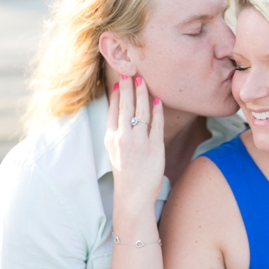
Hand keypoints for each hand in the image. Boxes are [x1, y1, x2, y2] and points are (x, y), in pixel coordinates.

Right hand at [105, 75, 164, 219]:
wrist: (132, 196)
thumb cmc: (125, 175)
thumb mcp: (114, 152)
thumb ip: (117, 134)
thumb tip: (123, 115)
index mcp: (110, 138)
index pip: (113, 111)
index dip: (117, 94)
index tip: (119, 81)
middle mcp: (122, 138)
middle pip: (126, 106)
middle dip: (128, 87)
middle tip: (130, 71)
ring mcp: (138, 142)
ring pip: (140, 111)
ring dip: (142, 93)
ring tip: (143, 80)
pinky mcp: (154, 147)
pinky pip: (156, 124)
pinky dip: (157, 111)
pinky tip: (158, 100)